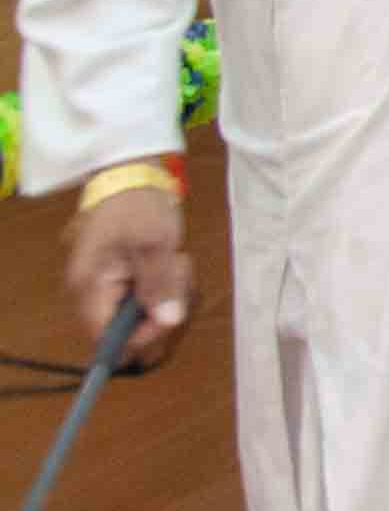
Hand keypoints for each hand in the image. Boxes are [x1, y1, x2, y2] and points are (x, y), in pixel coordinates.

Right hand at [67, 183, 192, 371]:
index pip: (105, 337)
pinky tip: (173, 261)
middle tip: (178, 274)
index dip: (138, 336)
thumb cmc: (138, 204)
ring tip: (177, 260)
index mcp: (88, 285)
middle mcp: (90, 291)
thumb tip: (166, 322)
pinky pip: (146, 295)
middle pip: (126, 327)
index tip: (168, 317)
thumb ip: (159, 285)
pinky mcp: (123, 277)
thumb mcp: (155, 243)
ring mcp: (107, 284)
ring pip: (141, 312)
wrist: (132, 173)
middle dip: (160, 308)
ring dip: (168, 292)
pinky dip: (165, 284)